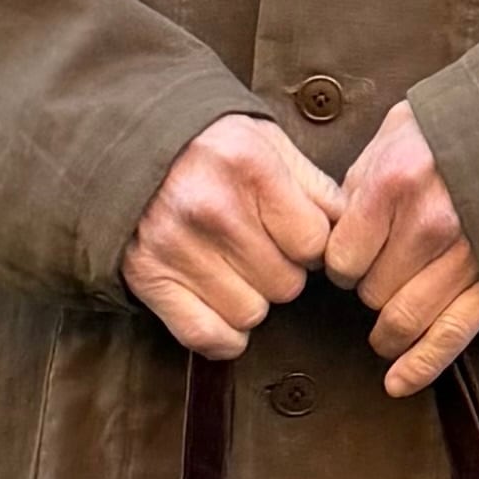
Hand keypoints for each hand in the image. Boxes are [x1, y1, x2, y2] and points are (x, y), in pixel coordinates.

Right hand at [121, 116, 339, 356]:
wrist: (126, 144)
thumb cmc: (207, 145)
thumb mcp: (266, 142)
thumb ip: (313, 185)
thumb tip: (352, 230)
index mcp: (250, 168)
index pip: (316, 244)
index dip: (312, 246)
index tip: (294, 237)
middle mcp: (213, 209)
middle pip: (286, 285)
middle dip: (281, 272)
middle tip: (258, 249)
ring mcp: (177, 247)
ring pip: (251, 314)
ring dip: (250, 300)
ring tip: (231, 268)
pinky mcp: (149, 277)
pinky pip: (208, 337)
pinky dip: (222, 334)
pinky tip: (221, 306)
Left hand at [324, 101, 478, 397]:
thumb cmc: (447, 133)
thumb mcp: (390, 138)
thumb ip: (356, 187)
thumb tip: (329, 234)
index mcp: (395, 185)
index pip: (342, 259)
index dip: (340, 264)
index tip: (349, 258)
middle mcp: (430, 224)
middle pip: (371, 292)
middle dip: (366, 290)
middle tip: (377, 274)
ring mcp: (464, 257)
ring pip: (403, 318)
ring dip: (387, 329)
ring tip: (384, 327)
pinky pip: (448, 336)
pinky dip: (419, 366)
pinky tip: (397, 383)